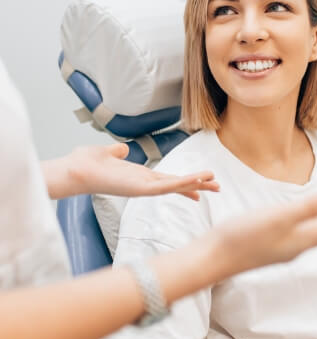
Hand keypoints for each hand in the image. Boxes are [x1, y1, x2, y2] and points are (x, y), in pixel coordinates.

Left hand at [58, 143, 218, 199]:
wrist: (75, 169)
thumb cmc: (86, 163)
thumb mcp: (107, 153)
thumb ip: (117, 152)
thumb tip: (122, 149)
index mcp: (139, 176)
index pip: (168, 180)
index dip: (185, 181)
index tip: (201, 184)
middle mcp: (144, 184)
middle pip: (177, 185)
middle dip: (198, 185)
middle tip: (218, 187)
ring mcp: (143, 188)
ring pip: (175, 186)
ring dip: (195, 184)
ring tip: (215, 183)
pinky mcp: (140, 189)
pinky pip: (166, 187)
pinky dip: (182, 184)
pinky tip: (196, 181)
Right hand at [214, 192, 316, 277]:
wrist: (213, 258)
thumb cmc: (243, 236)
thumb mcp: (280, 216)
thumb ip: (311, 207)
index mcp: (303, 238)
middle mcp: (297, 247)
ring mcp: (283, 249)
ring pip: (316, 235)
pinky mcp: (270, 247)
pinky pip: (301, 236)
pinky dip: (312, 227)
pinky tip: (305, 225)